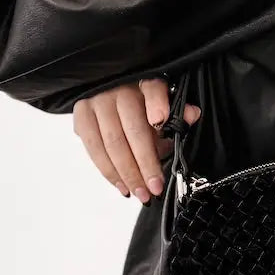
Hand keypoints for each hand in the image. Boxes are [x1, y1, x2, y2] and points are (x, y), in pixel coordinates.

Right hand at [72, 78, 200, 204]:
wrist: (109, 94)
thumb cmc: (141, 104)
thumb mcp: (163, 107)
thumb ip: (178, 113)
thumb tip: (192, 115)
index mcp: (145, 81)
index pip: (153, 88)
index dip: (157, 104)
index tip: (160, 120)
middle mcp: (119, 88)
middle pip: (133, 129)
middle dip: (145, 163)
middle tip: (155, 186)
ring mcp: (98, 101)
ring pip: (112, 144)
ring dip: (128, 174)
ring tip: (141, 193)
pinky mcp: (82, 115)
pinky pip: (94, 149)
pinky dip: (109, 172)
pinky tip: (123, 185)